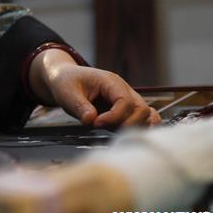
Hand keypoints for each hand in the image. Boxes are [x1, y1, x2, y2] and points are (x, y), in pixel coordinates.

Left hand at [29, 49, 160, 128]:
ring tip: (112, 131)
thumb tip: (91, 120)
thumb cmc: (66, 82)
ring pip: (147, 116)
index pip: (125, 101)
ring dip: (133, 127)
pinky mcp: (126, 111)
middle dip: (125, 124)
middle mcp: (124, 90)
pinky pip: (144, 119)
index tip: (96, 123)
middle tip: (101, 126)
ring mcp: (128, 100)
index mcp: (110, 82)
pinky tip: (125, 134)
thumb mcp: (66, 92)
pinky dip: (140, 128)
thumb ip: (79, 106)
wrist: (65, 78)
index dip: (114, 116)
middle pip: (141, 110)